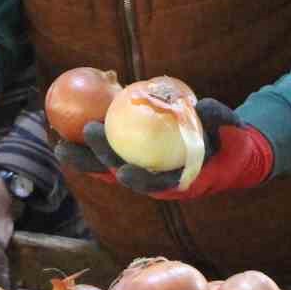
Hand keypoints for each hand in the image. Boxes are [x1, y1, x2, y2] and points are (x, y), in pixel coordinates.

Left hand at [56, 99, 273, 199]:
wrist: (224, 153)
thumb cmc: (229, 143)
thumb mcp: (231, 132)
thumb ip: (220, 119)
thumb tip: (203, 105)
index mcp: (179, 181)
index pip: (155, 183)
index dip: (138, 180)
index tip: (124, 172)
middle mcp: (154, 179)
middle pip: (121, 172)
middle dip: (100, 159)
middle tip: (86, 132)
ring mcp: (141, 170)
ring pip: (107, 166)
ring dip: (84, 158)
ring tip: (59, 145)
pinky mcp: (133, 159)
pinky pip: (109, 151)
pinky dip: (90, 145)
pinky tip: (68, 131)